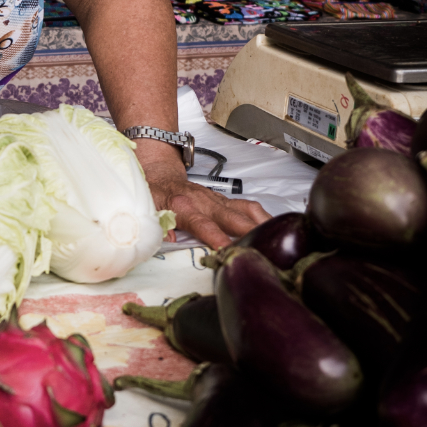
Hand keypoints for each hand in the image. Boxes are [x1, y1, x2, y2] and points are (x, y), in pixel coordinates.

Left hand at [146, 154, 267, 248]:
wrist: (162, 175)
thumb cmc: (155, 194)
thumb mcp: (148, 208)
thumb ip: (157, 224)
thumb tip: (169, 239)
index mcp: (184, 206)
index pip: (204, 225)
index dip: (217, 237)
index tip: (228, 250)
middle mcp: (206, 202)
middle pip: (234, 217)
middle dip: (251, 232)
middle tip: (266, 248)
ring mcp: (218, 201)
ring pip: (246, 209)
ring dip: (263, 223)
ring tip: (278, 239)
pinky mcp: (226, 201)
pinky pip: (248, 207)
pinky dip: (262, 217)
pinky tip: (273, 228)